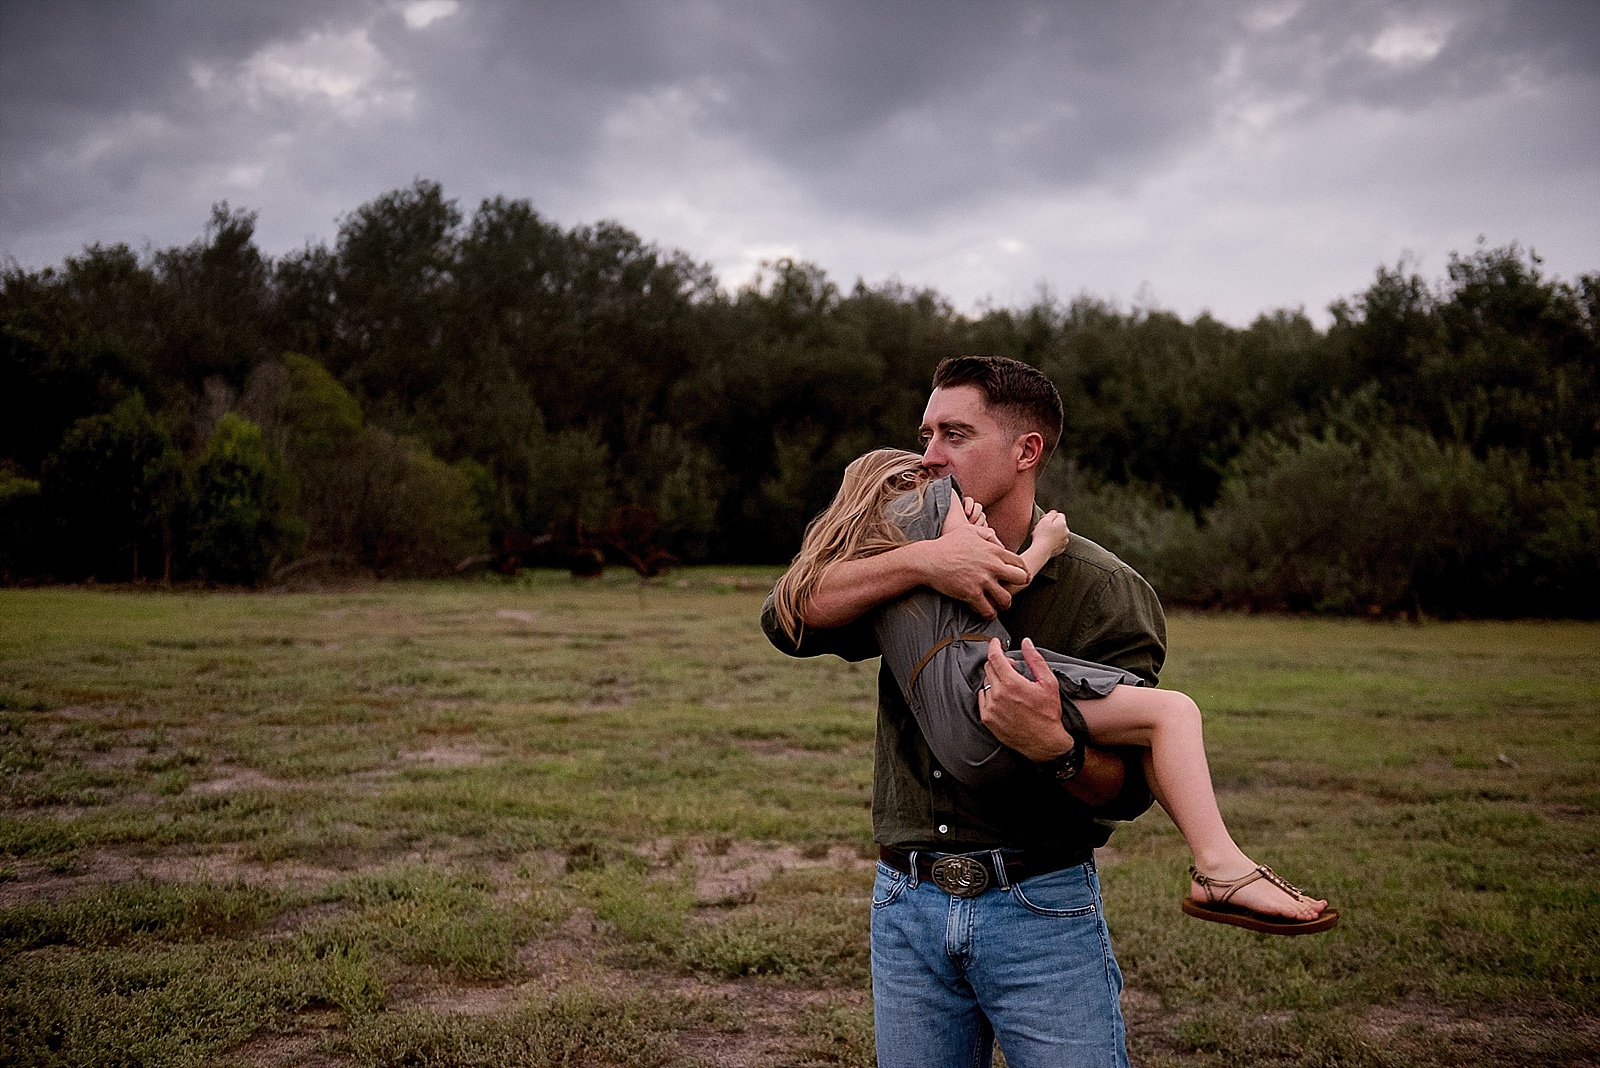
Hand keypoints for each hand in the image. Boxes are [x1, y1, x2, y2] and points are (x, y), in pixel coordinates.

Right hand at [928, 500, 1028, 618]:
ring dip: (1004, 604)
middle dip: (1018, 586)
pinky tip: (986, 612)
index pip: (1020, 563)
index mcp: (993, 550)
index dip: (1022, 572)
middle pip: (1021, 579)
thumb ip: (988, 534)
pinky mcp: (971, 594)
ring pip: (1007, 599)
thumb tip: (999, 542)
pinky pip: (989, 610)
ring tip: (998, 604)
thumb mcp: (969, 530)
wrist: (928, 560)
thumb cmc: (947, 544)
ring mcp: (982, 580)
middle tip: (1009, 590)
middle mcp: (992, 565)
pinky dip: (990, 614)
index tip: (1017, 578)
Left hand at [978, 638, 1073, 761]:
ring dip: (995, 679)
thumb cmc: (1049, 714)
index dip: (994, 646)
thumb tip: (1026, 642)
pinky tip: (1003, 698)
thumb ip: (1035, 660)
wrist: (1045, 743)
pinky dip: (990, 693)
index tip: (996, 642)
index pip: (995, 657)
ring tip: (1010, 686)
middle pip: (989, 668)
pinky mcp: (987, 719)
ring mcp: (990, 708)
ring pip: (986, 682)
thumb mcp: (1048, 683)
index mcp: (1012, 684)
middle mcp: (998, 695)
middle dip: (999, 663)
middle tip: (1012, 668)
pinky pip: (982, 698)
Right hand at [1032, 511, 1069, 556]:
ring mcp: (1064, 540)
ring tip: (1044, 536)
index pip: (1059, 515)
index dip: (1050, 517)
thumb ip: (1051, 514)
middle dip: (1052, 525)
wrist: (1041, 551)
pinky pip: (1058, 542)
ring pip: (1059, 533)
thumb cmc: (1041, 535)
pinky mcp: (1062, 548)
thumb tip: (1054, 512)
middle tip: (1042, 528)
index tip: (1043, 521)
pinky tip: (1046, 542)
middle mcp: (1066, 531)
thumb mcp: (1044, 520)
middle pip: (1060, 524)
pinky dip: (1053, 541)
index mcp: (1062, 523)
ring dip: (1053, 533)